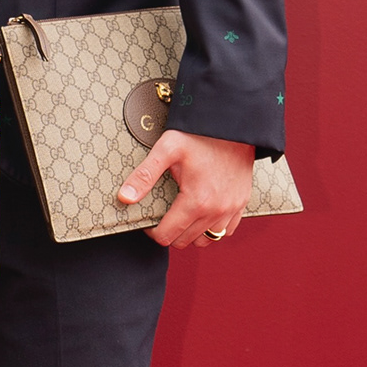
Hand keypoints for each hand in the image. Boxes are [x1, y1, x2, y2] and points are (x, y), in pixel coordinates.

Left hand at [117, 129, 255, 249]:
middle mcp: (216, 210)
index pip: (166, 236)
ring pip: (205, 240)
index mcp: (196, 201)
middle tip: (163, 215)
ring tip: (181, 215)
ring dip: (190, 233)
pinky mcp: (241, 204)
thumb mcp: (167, 149)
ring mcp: (231, 209)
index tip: (148, 219)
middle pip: (184, 241)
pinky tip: (201, 213)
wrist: (233, 125)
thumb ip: (144, 175)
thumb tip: (124, 197)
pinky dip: (212, 227)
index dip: (152, 231)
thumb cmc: (199, 135)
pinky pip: (226, 230)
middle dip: (169, 232)